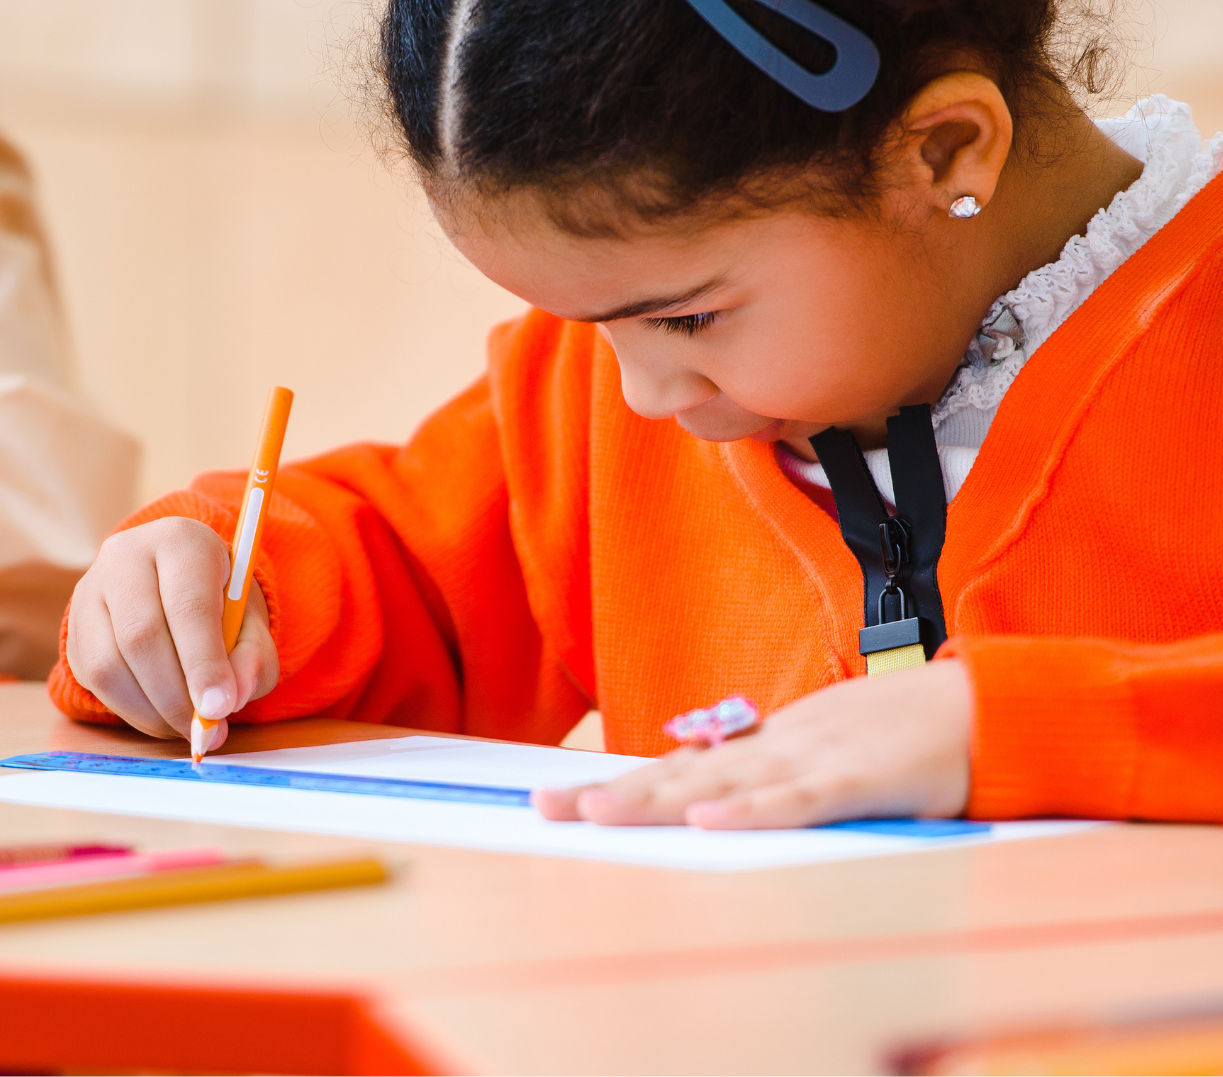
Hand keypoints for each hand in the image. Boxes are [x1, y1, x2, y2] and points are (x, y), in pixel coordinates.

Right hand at [65, 516, 279, 744]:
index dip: (203, 662)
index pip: (188, 605)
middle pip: (141, 635)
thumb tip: (231, 696)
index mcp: (180, 541)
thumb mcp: (251, 621)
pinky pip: (93, 680)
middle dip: (176, 695)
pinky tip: (160, 714)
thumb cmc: (219, 602)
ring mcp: (91, 590)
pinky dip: (131, 710)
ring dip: (151, 710)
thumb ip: (253, 657)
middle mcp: (126, 556)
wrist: (172, 582)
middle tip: (205, 729)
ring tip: (186, 725)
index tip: (219, 708)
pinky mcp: (74, 627)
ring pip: (109, 663)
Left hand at [534, 659, 973, 827]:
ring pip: (719, 785)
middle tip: (543, 810)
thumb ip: (777, 773)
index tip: (563, 798)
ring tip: (594, 815)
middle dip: (609, 793)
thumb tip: (720, 795)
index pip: (681, 767)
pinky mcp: (855, 781)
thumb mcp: (827, 750)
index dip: (622, 783)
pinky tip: (705, 821)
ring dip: (655, 801)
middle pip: (679, 773)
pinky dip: (749, 812)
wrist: (986, 708)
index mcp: (769, 744)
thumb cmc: (907, 735)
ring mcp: (813, 760)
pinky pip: (795, 802)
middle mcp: (775, 748)